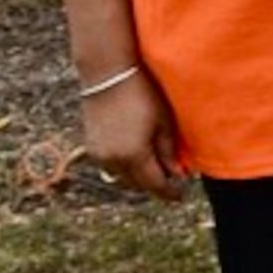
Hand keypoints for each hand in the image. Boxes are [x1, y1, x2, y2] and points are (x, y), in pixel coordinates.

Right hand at [80, 74, 187, 200]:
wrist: (109, 76)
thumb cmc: (144, 95)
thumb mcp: (164, 123)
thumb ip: (170, 153)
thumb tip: (178, 175)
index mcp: (134, 156)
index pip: (155, 185)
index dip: (170, 193)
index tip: (182, 197)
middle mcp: (113, 160)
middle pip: (138, 184)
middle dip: (155, 185)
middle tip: (172, 180)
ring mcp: (98, 155)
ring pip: (122, 177)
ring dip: (138, 177)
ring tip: (156, 167)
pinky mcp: (90, 146)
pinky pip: (111, 166)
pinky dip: (125, 166)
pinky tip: (138, 155)